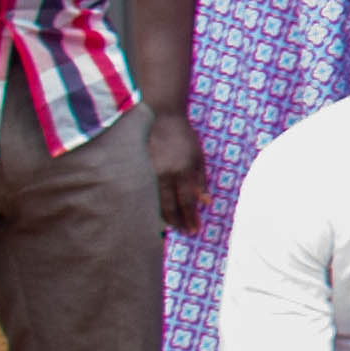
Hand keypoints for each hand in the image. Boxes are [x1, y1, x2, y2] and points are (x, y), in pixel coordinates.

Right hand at [148, 102, 209, 238]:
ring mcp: (152, 172)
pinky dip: (156, 204)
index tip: (195, 229)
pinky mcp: (143, 170)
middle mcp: (166, 174)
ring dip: (167, 217)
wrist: (162, 118)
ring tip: (175, 227)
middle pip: (172, 205)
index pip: (187, 201)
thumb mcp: (199, 157)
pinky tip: (161, 212)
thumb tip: (206, 202)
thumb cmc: (185, 137)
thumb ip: (201, 180)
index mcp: (183, 171)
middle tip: (186, 232)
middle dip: (179, 221)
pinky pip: (150, 192)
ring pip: (158, 201)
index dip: (191, 216)